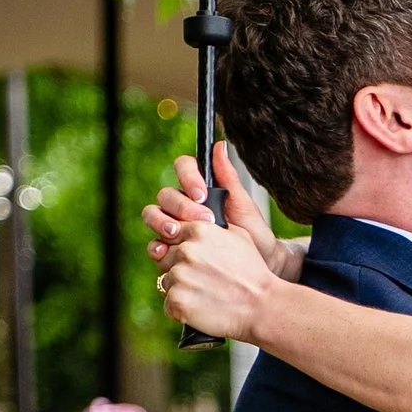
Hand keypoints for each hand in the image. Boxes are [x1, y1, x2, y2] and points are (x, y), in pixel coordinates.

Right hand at [143, 145, 300, 277]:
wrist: (257, 265)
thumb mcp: (243, 204)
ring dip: (162, 221)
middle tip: (202, 220)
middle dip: (180, 205)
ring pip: (153, 214)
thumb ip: (229, 177)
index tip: (202, 193)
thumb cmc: (252, 233)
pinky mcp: (170, 249)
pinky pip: (154, 244)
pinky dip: (156, 246)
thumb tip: (219, 146)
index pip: (183, 167)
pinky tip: (165, 251)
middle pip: (165, 194)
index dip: (188, 177)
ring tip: (178, 233)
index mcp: (199, 187)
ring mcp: (173, 225)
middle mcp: (182, 204)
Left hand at [150, 188, 281, 342]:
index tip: (195, 260)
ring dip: (181, 289)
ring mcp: (179, 275)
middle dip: (180, 268)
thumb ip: (212, 227)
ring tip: (206, 295)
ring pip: (167, 281)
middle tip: (203, 280)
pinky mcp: (176, 300)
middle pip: (166, 257)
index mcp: (199, 230)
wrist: (261, 306)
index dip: (183, 248)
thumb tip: (199, 222)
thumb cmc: (253, 273)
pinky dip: (182, 309)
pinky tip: (201, 308)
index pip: (173, 234)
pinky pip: (169, 304)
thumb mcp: (239, 237)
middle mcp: (185, 250)